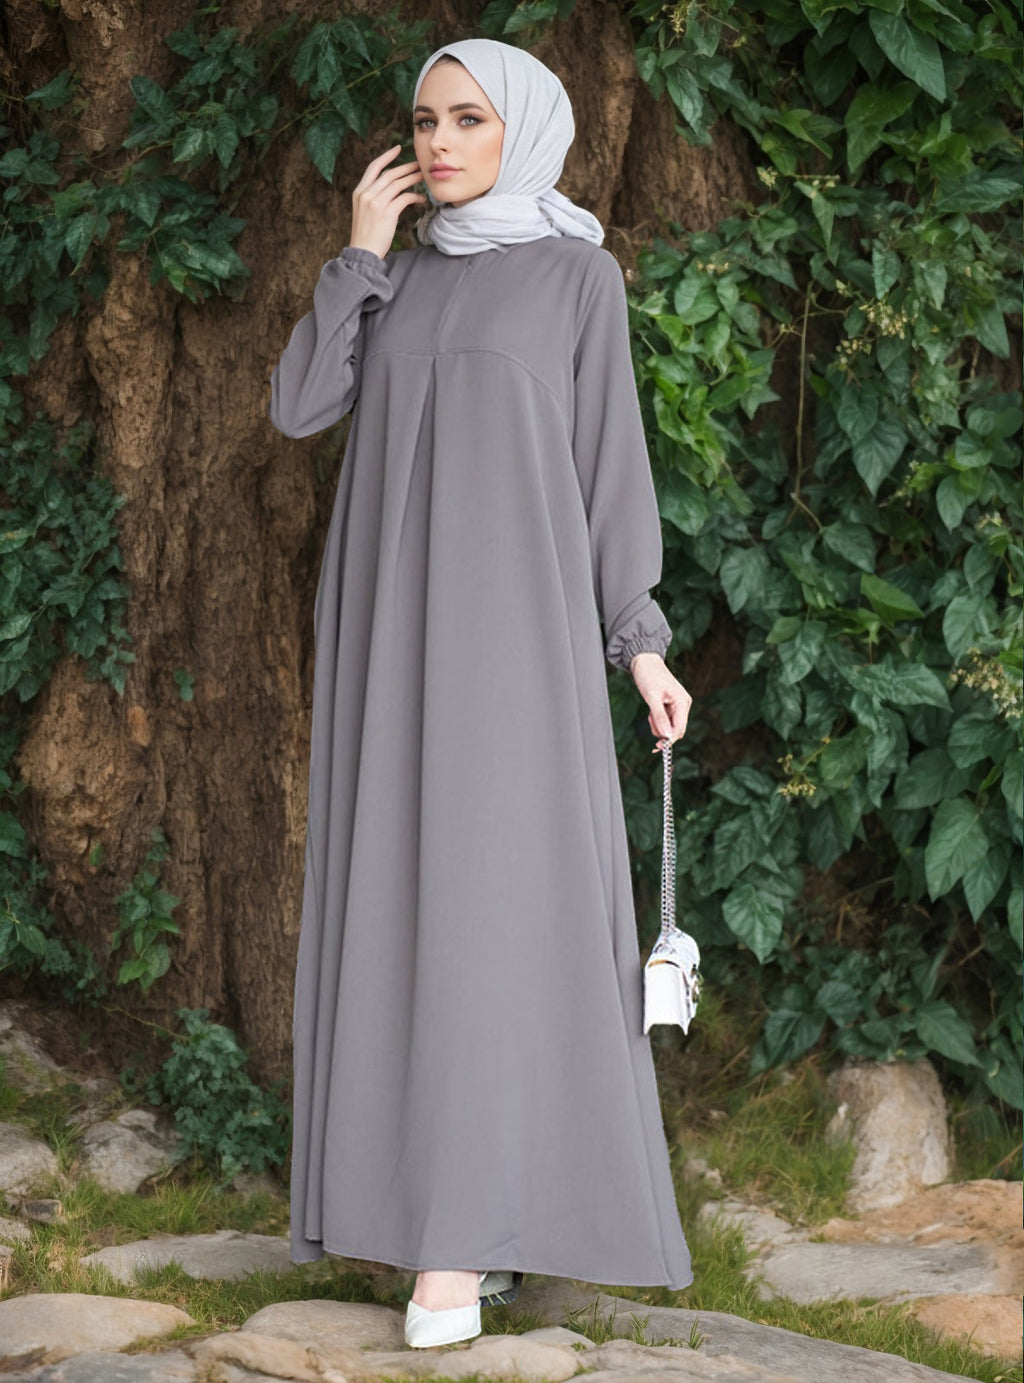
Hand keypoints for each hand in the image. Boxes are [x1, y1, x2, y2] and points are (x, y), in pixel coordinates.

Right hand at [348, 143, 426, 260]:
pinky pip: (405, 198)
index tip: (398, 149)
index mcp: (359, 192)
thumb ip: (373, 197)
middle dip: (406, 168)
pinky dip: (414, 197)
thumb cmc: (366, 235)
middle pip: (389, 174)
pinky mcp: (387, 213)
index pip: (373, 167)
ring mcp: (376, 203)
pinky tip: (421, 199)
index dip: (387, 156)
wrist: (363, 252)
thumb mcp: (364, 211)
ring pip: (398, 184)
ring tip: (422, 177)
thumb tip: (390, 187)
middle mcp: (366, 194)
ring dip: (412, 179)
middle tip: (418, 165)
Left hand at [629, 653, 691, 751]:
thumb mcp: (652, 697)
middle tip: (650, 719)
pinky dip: (657, 718)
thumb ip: (660, 717)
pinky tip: (652, 709)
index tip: (657, 746)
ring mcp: (678, 705)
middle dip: (662, 730)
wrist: (644, 661)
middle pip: (675, 729)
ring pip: (669, 726)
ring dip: (658, 724)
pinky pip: (665, 719)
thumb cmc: (649, 676)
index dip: (669, 739)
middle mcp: (683, 704)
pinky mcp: (671, 705)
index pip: (679, 729)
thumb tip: (666, 736)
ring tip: (650, 711)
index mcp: (682, 702)